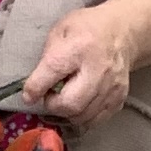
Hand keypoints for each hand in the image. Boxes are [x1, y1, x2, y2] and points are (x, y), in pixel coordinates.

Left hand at [24, 5, 136, 124]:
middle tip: (50, 96)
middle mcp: (99, 69)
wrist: (122, 32)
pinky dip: (82, 117)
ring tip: (64, 98)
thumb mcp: (61, 30)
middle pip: (70, 104)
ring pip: (82, 117)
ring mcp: (112, 87)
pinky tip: (79, 104)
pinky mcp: (119, 98)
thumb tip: (35, 86)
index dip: (36, 87)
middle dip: (53, 105)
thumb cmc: (87, 29)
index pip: (53, 71)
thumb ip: (47, 57)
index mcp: (80, 47)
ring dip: (66, 113)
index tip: (28, 95)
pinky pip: (95, 120)